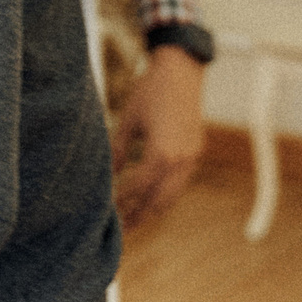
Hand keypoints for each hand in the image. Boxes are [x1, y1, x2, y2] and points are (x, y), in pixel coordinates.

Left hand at [113, 43, 206, 225]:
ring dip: (154, 209)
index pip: (139, 188)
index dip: (122, 201)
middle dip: (140, 216)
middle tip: (122, 230)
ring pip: (173, 195)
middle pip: (159, 201)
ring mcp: (191, 158)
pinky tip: (151, 196)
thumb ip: (118, 150)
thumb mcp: (128, 120)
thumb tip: (106, 175)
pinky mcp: (195, 152)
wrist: (182, 71)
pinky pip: (180, 183)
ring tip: (134, 219)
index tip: (108, 211)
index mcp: (162, 153)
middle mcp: (181, 161)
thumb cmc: (151, 91)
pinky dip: (165, 194)